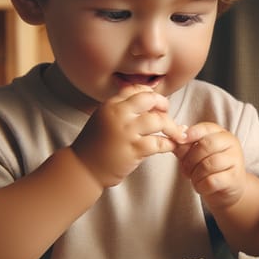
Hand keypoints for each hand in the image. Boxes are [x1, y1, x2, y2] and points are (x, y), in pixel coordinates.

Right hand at [71, 85, 185, 187]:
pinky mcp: (133, 149)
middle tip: (168, 115)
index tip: (157, 105)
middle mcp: (119, 114)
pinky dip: (170, 144)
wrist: (82, 168)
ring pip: (158, 120)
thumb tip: (149, 101)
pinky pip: (159, 143)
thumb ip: (122, 108)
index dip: (152, 95)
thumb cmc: (95, 145)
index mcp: (111, 105)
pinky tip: (171, 146)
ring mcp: (126, 132)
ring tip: (176, 134)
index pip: (137, 89)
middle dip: (164, 105)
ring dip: (172, 127)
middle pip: (151, 99)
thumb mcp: (104, 118)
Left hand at [174, 122, 246, 209]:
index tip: (180, 141)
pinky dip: (201, 185)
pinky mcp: (234, 178)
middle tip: (185, 169)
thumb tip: (176, 136)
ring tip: (194, 178)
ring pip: (207, 164)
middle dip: (190, 159)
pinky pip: (211, 181)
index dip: (190, 134)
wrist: (228, 189)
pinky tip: (201, 186)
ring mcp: (235, 160)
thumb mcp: (197, 153)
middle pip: (205, 145)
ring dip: (195, 175)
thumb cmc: (210, 168)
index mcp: (222, 134)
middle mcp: (231, 144)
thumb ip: (186, 145)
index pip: (205, 128)